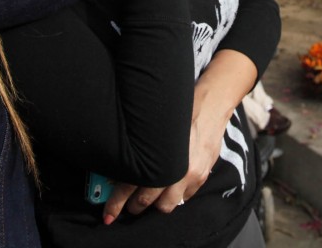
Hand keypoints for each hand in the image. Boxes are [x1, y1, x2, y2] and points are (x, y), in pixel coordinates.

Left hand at [103, 95, 226, 222]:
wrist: (213, 105)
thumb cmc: (182, 110)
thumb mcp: (157, 125)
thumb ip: (144, 148)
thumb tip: (124, 165)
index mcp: (158, 156)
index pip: (129, 185)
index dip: (116, 203)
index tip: (107, 216)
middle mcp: (174, 169)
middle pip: (146, 200)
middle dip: (133, 207)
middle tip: (127, 206)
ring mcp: (191, 175)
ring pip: (166, 205)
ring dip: (155, 205)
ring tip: (148, 200)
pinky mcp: (202, 176)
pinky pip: (185, 197)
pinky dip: (174, 197)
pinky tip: (169, 189)